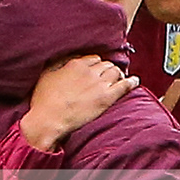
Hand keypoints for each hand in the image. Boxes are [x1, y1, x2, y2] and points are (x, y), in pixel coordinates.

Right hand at [21, 54, 135, 151]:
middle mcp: (89, 71)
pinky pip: (125, 86)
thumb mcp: (46, 75)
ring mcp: (100, 84)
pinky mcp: (107, 98)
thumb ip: (57, 64)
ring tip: (119, 80)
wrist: (49, 120)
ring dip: (118, 75)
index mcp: (75, 64)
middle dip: (107, 70)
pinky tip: (135, 81)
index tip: (96, 70)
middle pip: (106, 65)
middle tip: (108, 77)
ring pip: (116, 72)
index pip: (93, 59)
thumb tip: (65, 59)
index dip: (96, 65)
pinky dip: (132, 82)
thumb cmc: (44, 101)